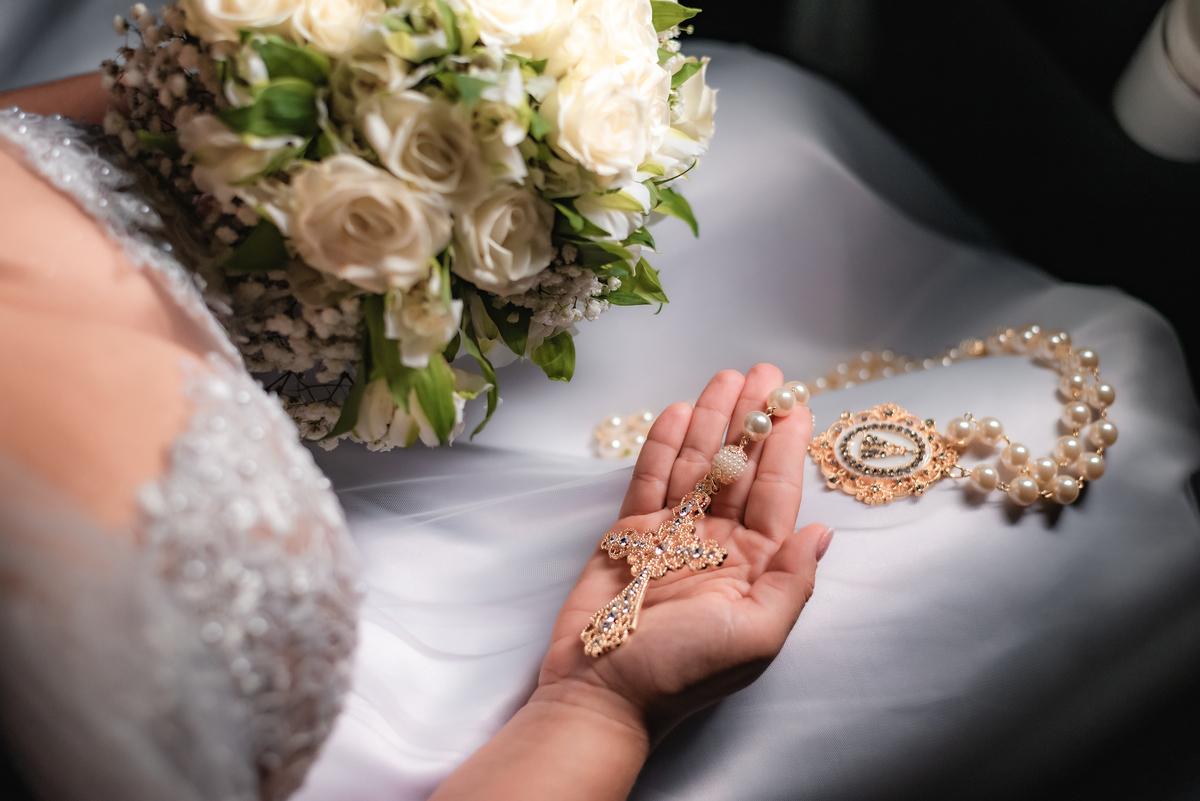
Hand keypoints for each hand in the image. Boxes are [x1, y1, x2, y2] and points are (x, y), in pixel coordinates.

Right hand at [535, 364, 829, 743]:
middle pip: (738, 469)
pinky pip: (650, 480)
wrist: (601, 695)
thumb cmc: (682, 674)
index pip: (776, 494)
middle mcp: (716, 545)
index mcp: (753, 567)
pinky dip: (663, 446)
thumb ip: (791, 581)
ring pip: (696, 466)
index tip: (797, 404)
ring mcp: (672, 536)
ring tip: (724, 378)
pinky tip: (677, 412)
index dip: (787, 447)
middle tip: (763, 374)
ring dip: (711, 422)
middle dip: (751, 420)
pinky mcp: (629, 534)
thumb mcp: (755, 636)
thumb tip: (824, 531)